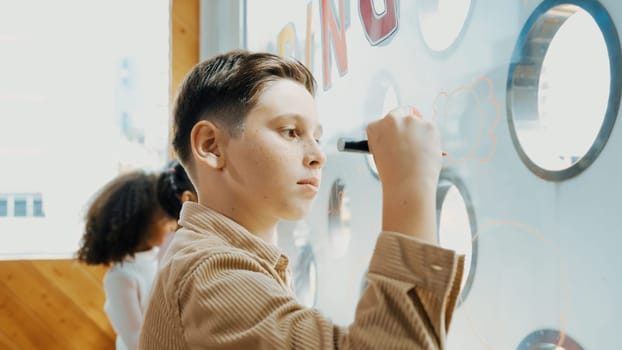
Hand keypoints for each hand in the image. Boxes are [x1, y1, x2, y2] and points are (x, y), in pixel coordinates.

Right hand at [366, 106, 441, 241]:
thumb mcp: (381, 155)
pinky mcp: (429, 126)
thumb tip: (402, 137)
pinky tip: (425, 155)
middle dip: (408, 122)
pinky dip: (430, 141)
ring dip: (419, 135)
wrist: (408, 184)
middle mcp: (392, 120)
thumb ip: (388, 141)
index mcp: (375, 128)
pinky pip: (430, 132)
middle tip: (414, 138)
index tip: (398, 135)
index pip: (385, 122)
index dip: (392, 130)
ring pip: (418, 124)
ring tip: (417, 157)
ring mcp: (411, 121)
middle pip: (402, 113)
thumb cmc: (394, 175)